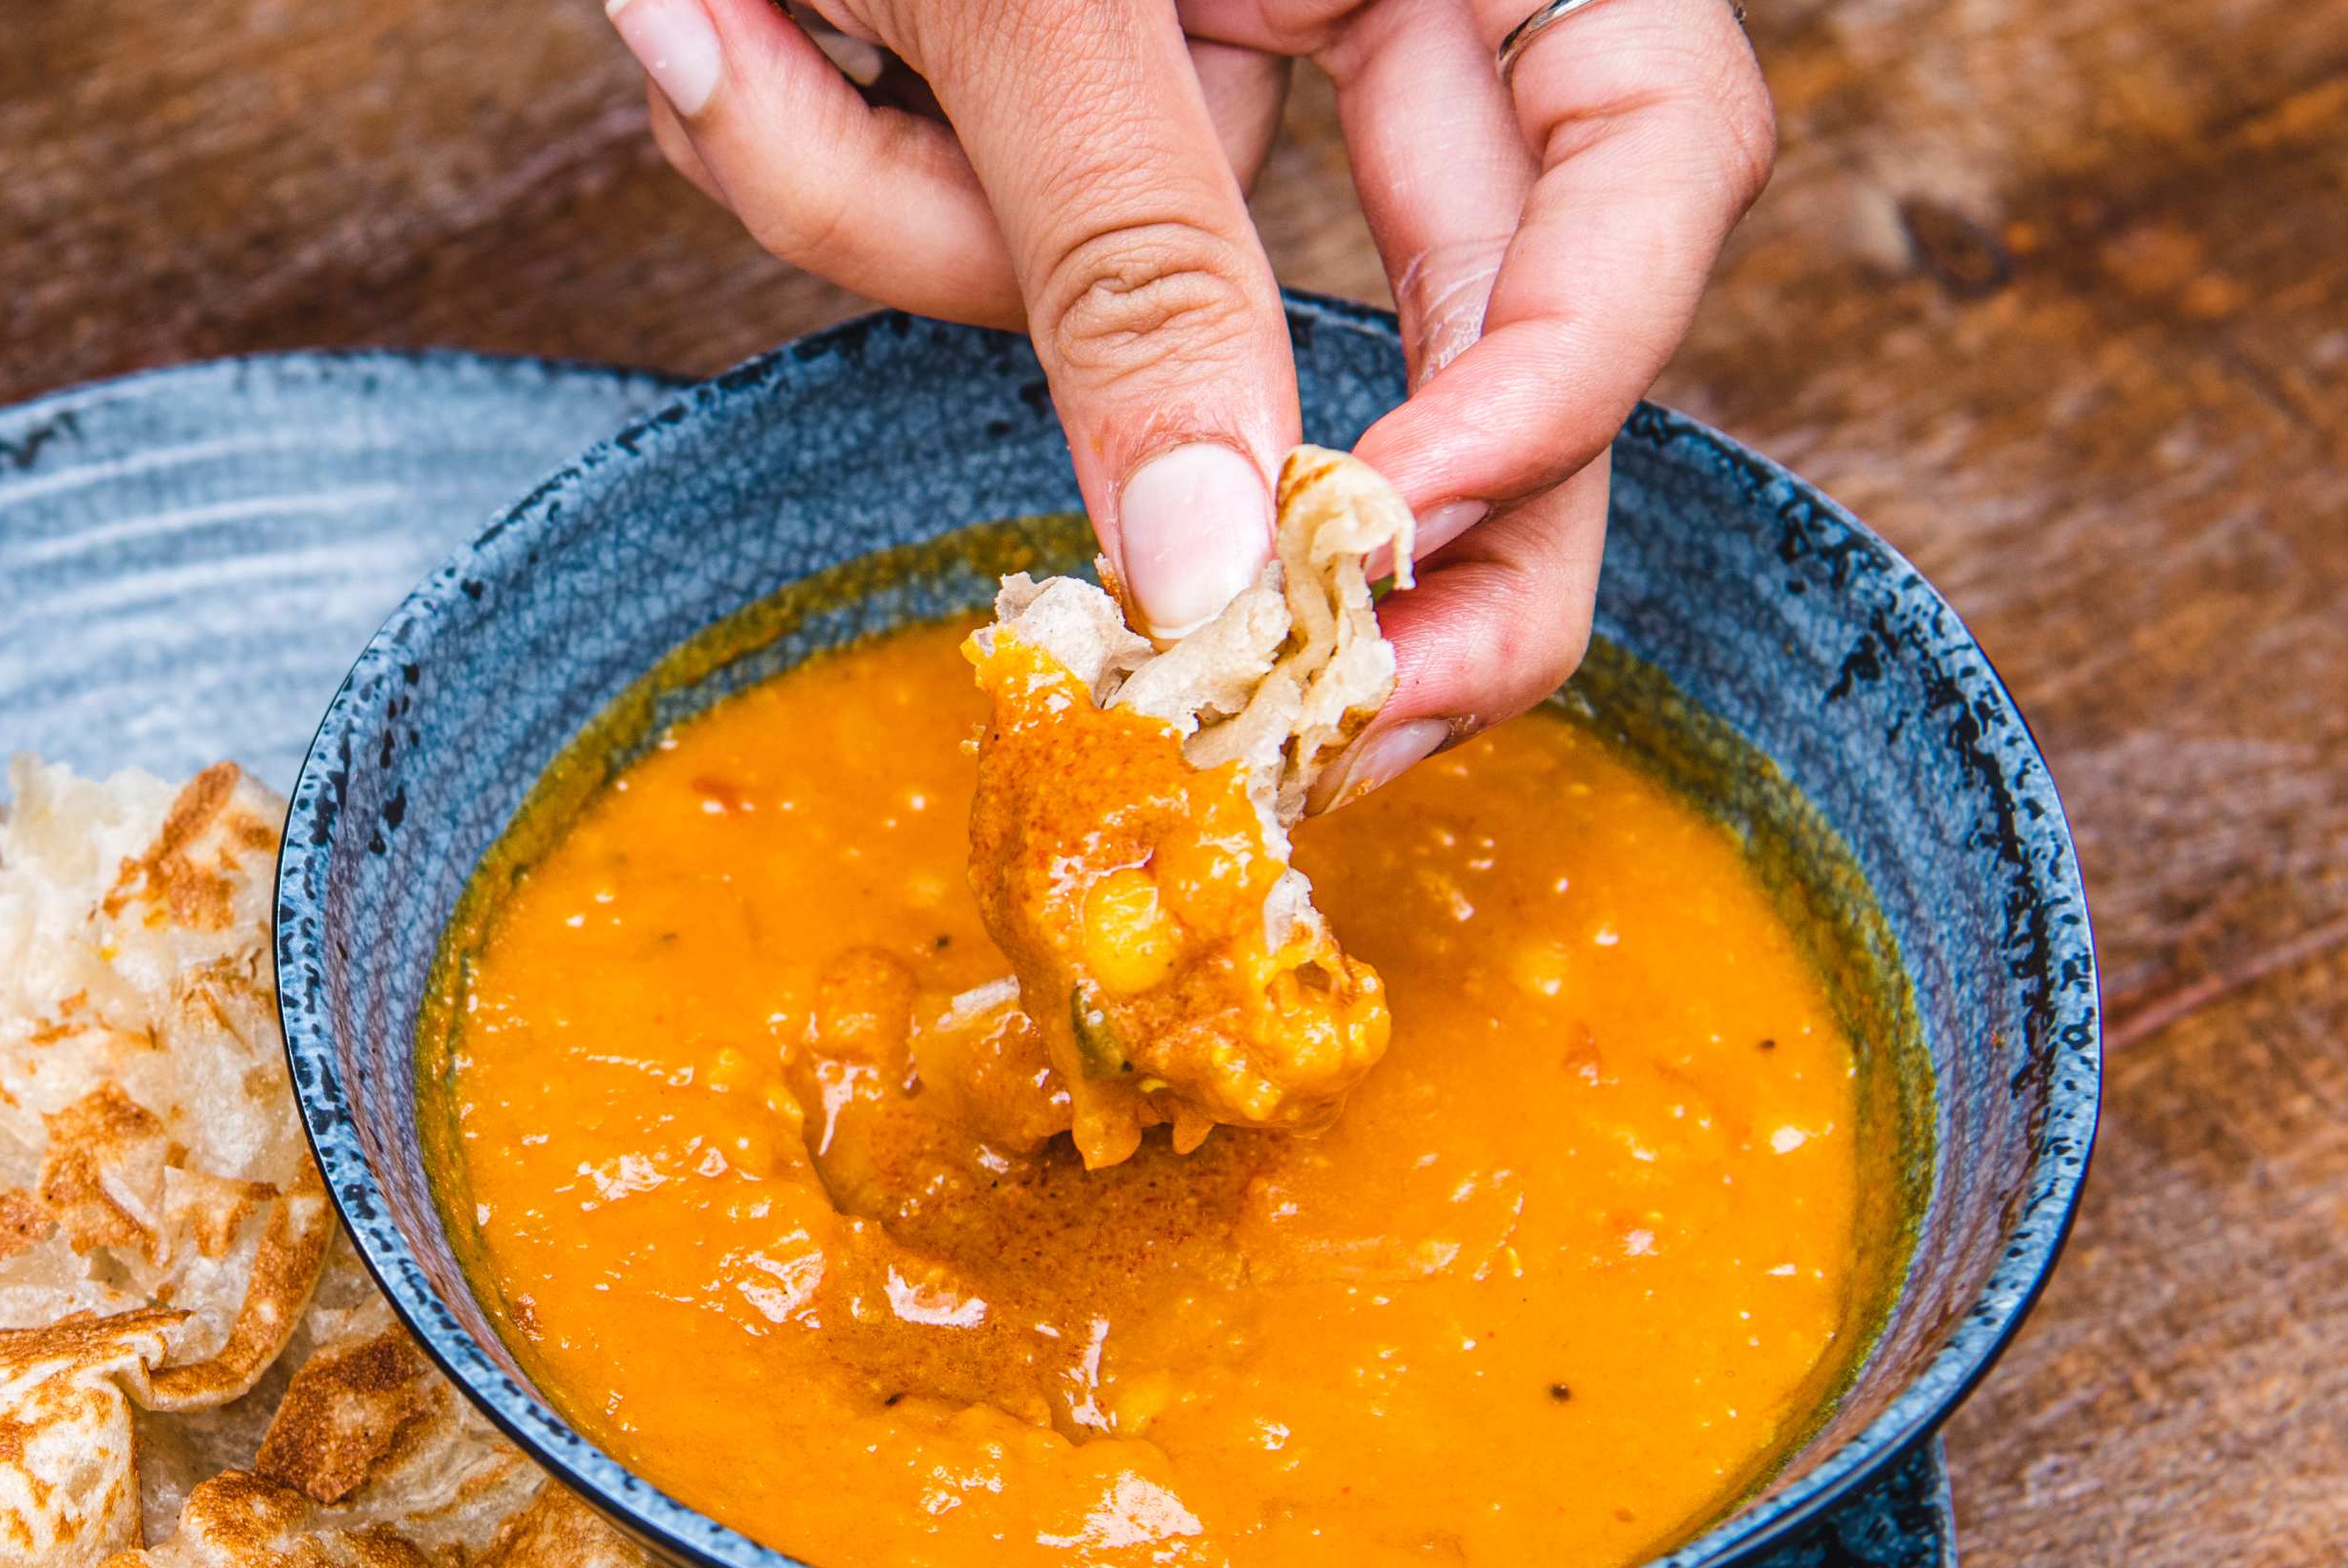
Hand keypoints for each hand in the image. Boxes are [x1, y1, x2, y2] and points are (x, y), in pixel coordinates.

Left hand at [601, 0, 1776, 795]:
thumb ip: (1133, 255)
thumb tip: (1226, 578)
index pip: (1637, 157)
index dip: (1569, 367)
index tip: (1394, 531)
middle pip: (1458, 316)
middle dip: (1367, 517)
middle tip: (1312, 716)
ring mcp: (1177, 61)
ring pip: (1116, 305)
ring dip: (891, 207)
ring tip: (732, 12)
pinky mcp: (1013, 115)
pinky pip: (945, 242)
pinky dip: (802, 152)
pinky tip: (710, 13)